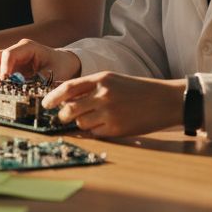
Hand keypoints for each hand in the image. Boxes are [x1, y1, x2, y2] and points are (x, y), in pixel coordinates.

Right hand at [0, 39, 81, 83]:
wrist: (64, 63)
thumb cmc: (60, 65)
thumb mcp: (55, 73)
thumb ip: (41, 80)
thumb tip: (28, 91)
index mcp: (27, 47)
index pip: (8, 54)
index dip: (4, 69)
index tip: (5, 82)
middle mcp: (16, 51)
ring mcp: (11, 59)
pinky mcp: (10, 68)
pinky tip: (2, 92)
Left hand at [42, 72, 185, 136]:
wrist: (165, 100)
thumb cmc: (138, 90)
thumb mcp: (113, 81)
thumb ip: (91, 87)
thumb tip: (67, 99)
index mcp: (101, 79)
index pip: (68, 88)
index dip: (53, 97)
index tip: (46, 104)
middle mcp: (103, 95)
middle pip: (70, 109)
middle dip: (64, 115)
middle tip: (64, 117)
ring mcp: (109, 112)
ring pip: (81, 123)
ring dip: (82, 123)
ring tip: (96, 118)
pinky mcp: (116, 128)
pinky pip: (95, 132)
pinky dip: (96, 131)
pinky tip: (107, 124)